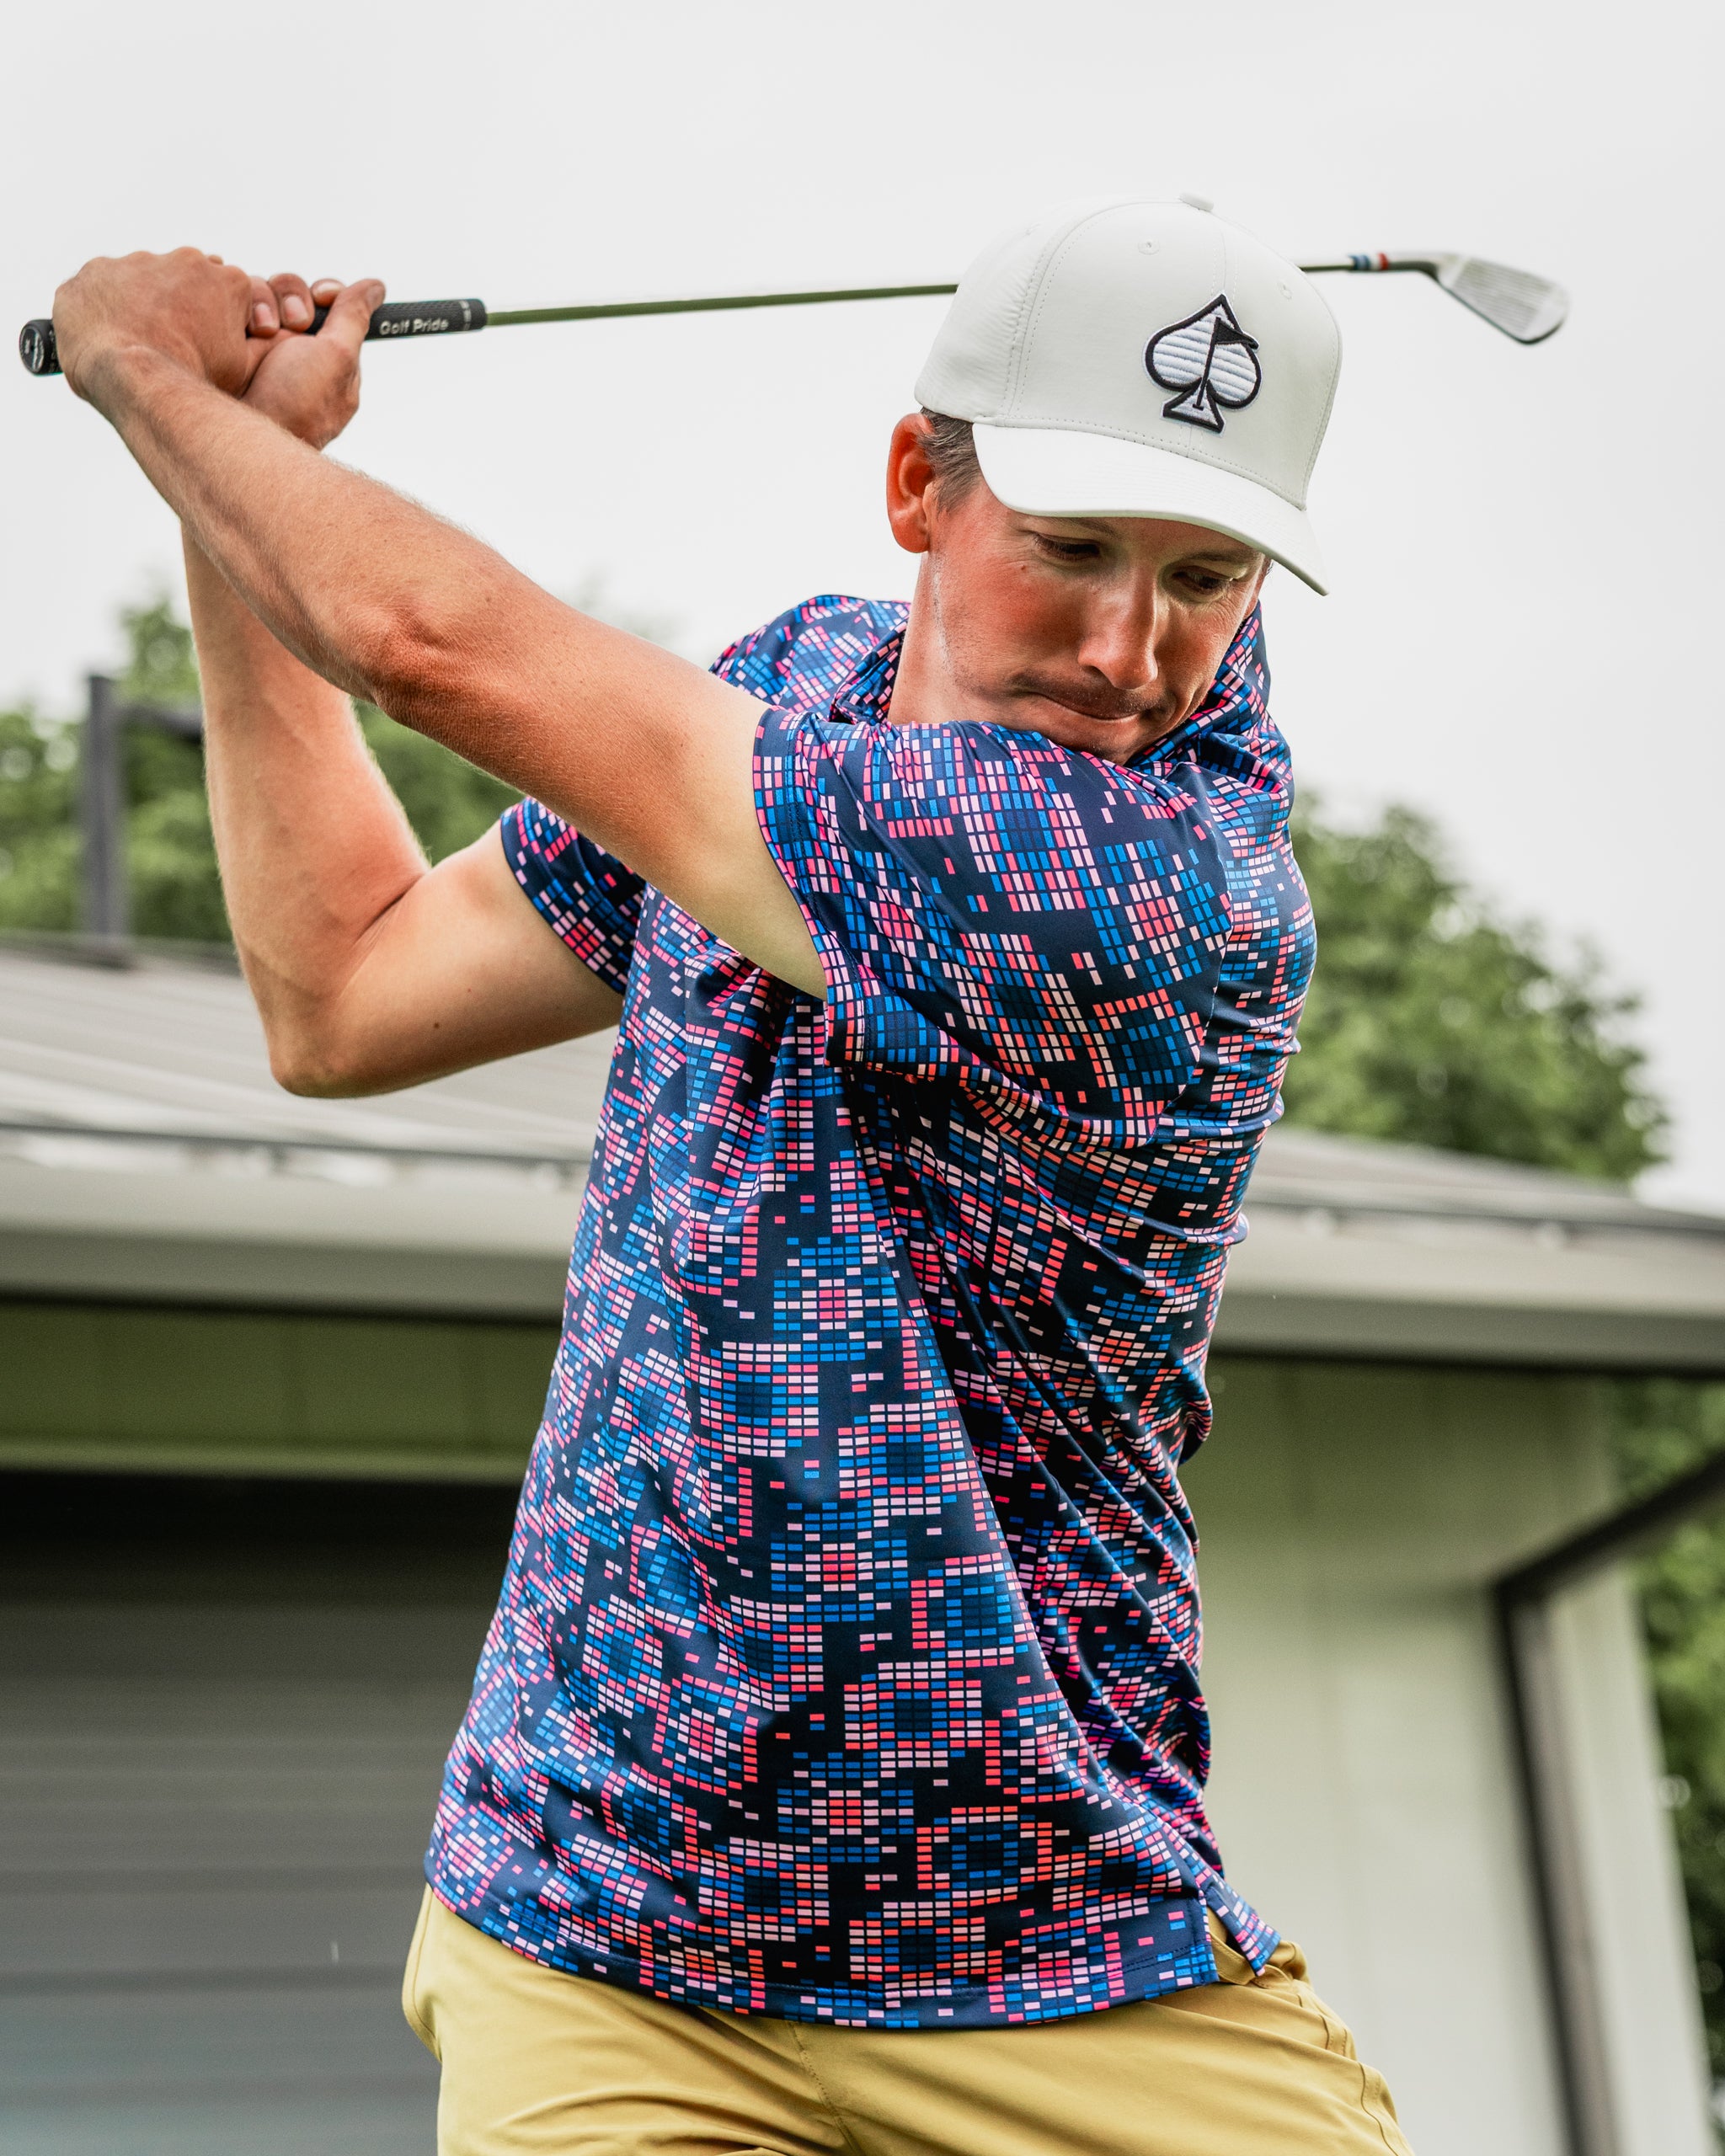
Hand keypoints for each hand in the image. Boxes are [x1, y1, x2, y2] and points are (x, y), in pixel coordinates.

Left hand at [53, 248, 262, 408]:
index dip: (218, 323)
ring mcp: (138, 259)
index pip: (226, 294)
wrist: (136, 380)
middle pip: (184, 281)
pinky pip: (100, 287)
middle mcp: (186, 258)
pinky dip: (104, 309)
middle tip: (171, 346)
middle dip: (179, 307)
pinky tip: (107, 337)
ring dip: (140, 306)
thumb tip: (259, 336)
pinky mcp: (97, 269)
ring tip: (136, 345)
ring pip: (141, 281)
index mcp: (228, 280)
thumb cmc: (194, 380)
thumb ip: (249, 343)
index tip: (206, 346)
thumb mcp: (241, 369)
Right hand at [242, 274, 384, 448]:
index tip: (321, 296)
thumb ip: (354, 318)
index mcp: (326, 356)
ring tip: (260, 331)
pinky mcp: (226, 338)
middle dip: (291, 297)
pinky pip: (232, 301)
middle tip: (292, 323)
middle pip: (292, 292)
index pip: (332, 307)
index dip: (328, 294)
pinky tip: (239, 327)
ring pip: (260, 291)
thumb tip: (376, 287)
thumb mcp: (336, 358)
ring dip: (262, 301)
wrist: (238, 431)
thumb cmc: (296, 406)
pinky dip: (237, 305)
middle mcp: (292, 348)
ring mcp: (257, 344)